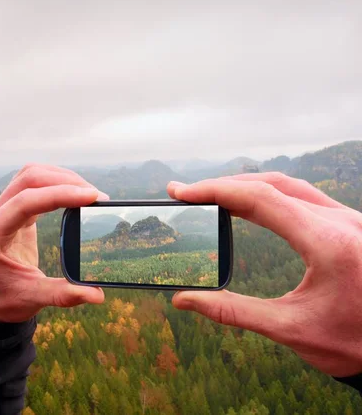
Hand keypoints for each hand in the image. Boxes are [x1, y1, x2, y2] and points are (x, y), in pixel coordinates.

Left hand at [0, 164, 107, 322]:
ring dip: (60, 177)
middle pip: (27, 180)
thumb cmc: (8, 299)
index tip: (91, 197)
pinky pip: (32, 184)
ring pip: (29, 175)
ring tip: (88, 192)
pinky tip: (74, 192)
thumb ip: (64, 294)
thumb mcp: (34, 298)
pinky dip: (55, 182)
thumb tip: (97, 295)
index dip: (58, 195)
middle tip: (96, 196)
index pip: (24, 202)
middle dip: (64, 181)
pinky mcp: (12, 208)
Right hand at [167, 172, 361, 376]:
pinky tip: (247, 203)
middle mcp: (342, 222)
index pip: (261, 199)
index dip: (216, 191)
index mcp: (328, 243)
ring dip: (245, 186)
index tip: (183, 193)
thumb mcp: (289, 329)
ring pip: (288, 186)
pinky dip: (267, 194)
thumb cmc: (350, 342)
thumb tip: (184, 300)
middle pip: (272, 185)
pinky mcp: (349, 224)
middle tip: (186, 194)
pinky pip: (302, 196)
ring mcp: (349, 219)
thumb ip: (233, 311)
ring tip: (210, 196)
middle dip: (224, 186)